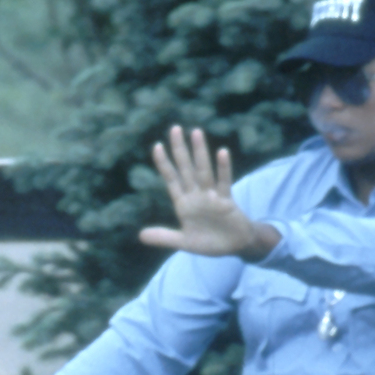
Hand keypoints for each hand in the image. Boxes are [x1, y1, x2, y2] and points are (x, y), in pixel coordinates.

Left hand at [138, 126, 279, 261]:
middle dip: (180, 150)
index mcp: (184, 204)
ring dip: (200, 152)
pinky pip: (224, 182)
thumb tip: (140, 236)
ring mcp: (212, 196)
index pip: (171, 179)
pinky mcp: (226, 201)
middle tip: (175, 128)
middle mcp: (196, 195)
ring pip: (204, 171)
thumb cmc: (210, 241)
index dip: (164, 164)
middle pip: (186, 169)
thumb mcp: (184, 242)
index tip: (157, 146)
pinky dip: (223, 169)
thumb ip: (164, 237)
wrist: (235, 247)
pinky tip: (222, 153)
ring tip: (196, 132)